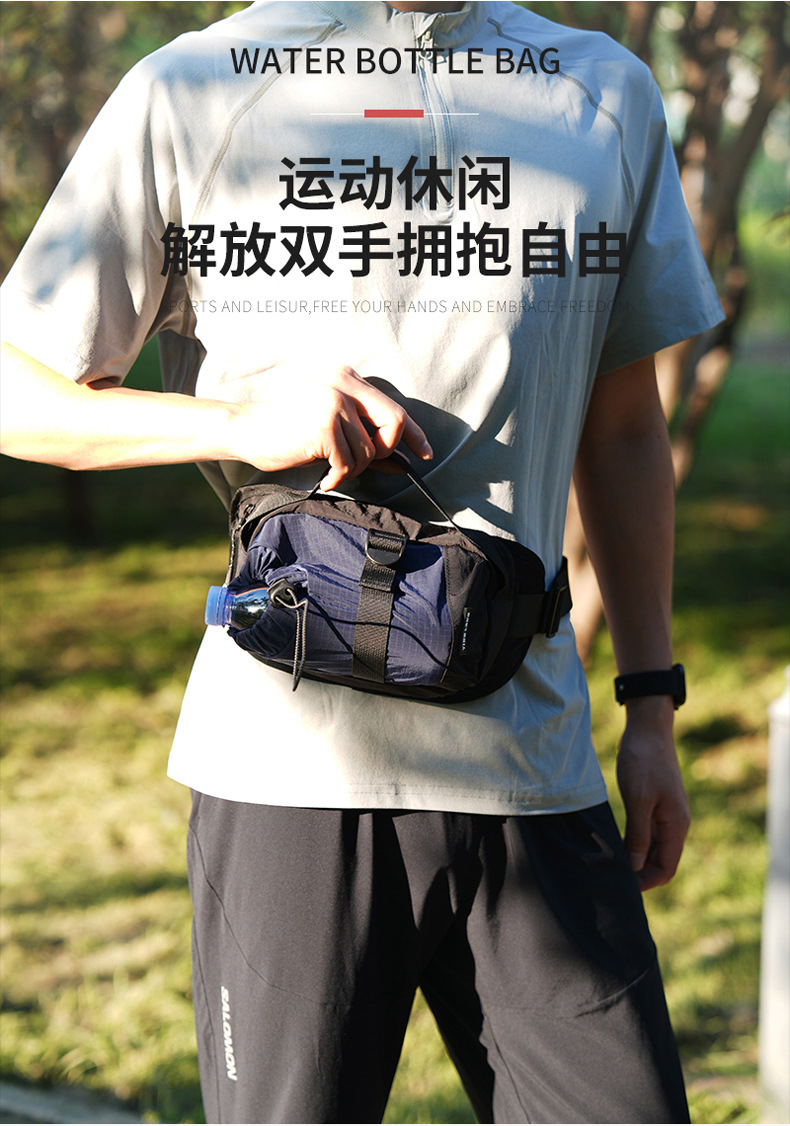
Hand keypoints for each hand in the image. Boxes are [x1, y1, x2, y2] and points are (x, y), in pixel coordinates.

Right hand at [229, 364, 431, 489]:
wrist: (246, 429)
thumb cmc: (287, 431)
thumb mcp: (331, 431)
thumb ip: (365, 441)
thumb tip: (401, 462)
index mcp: (348, 378)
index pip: (394, 406)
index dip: (414, 433)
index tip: (425, 452)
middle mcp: (344, 384)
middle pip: (394, 423)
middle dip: (385, 451)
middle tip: (360, 464)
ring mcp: (334, 402)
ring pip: (370, 450)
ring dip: (354, 469)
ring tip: (331, 469)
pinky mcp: (324, 426)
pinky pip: (349, 463)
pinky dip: (339, 477)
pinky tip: (324, 477)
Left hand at [615, 697, 689, 891]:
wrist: (647, 729)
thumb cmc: (644, 761)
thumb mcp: (639, 799)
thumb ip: (638, 834)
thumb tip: (635, 866)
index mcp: (676, 825)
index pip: (666, 867)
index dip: (646, 881)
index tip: (622, 887)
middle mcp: (674, 823)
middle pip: (659, 861)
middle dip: (639, 874)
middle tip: (611, 880)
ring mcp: (665, 814)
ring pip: (651, 848)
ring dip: (634, 859)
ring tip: (609, 866)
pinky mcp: (653, 804)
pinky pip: (645, 833)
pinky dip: (632, 843)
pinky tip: (613, 845)